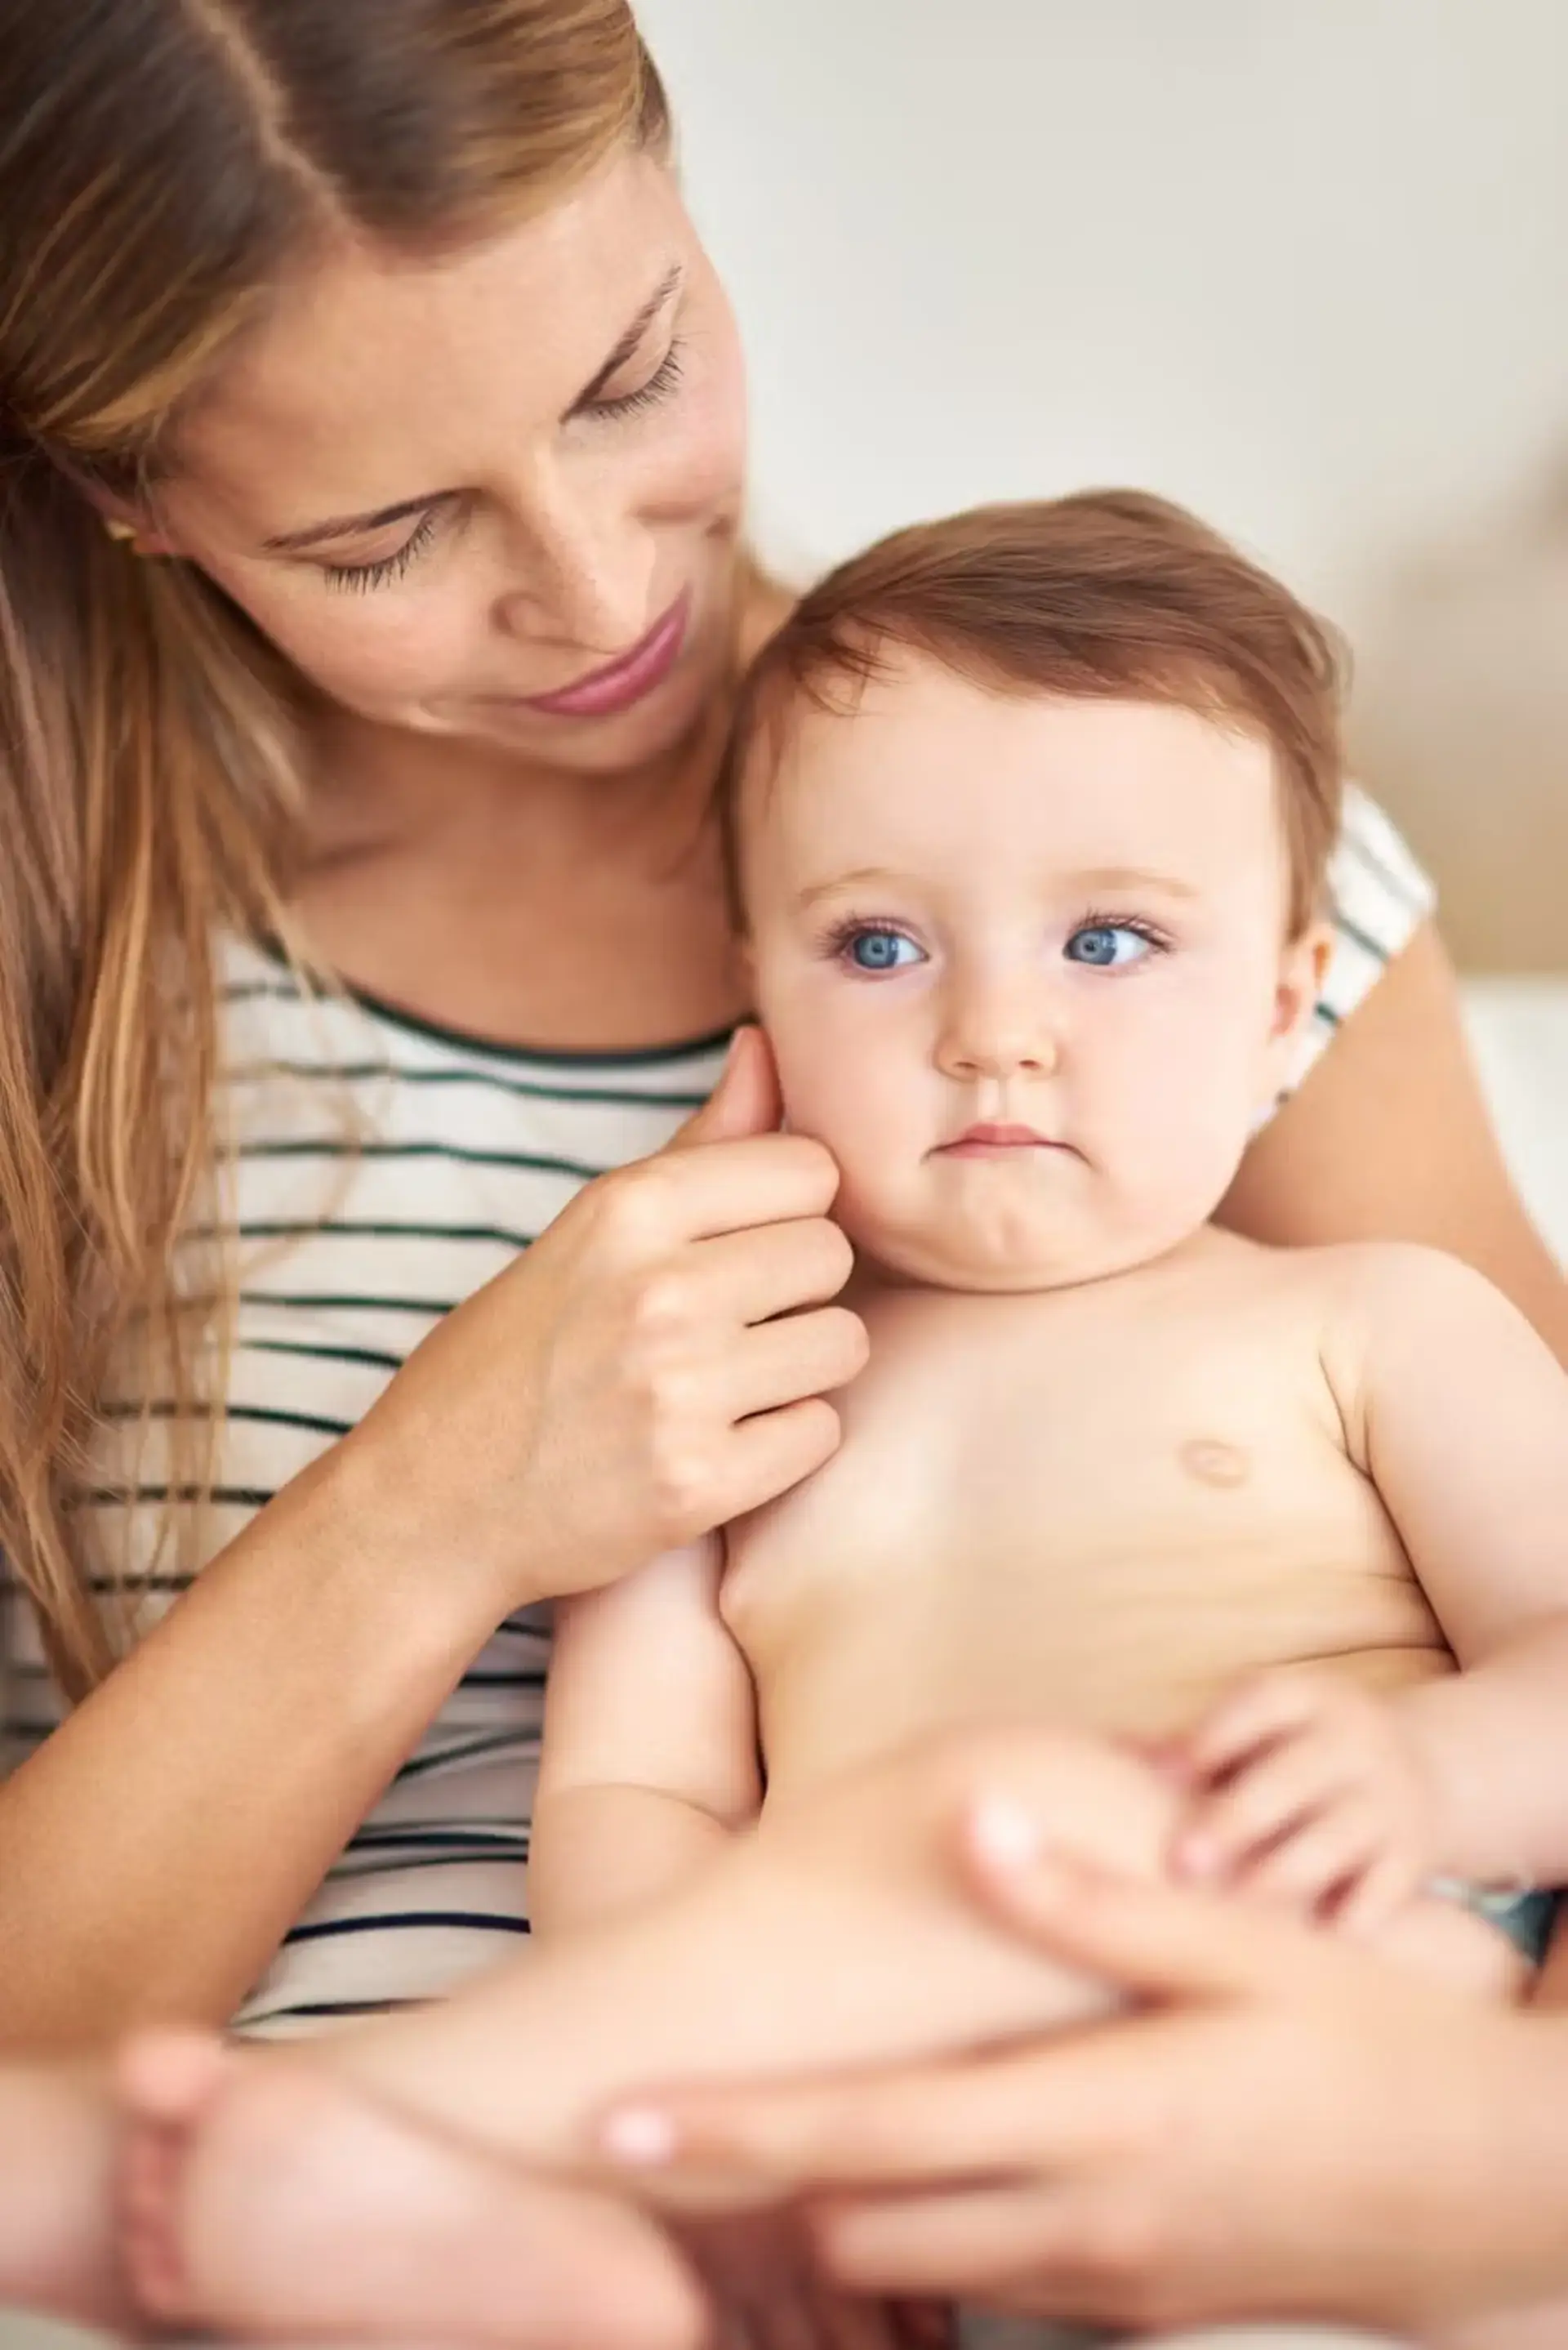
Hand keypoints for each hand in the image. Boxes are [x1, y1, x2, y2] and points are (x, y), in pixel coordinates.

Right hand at [345, 1027, 867, 1618]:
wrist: (428, 1507)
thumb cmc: (514, 1358)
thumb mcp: (588, 1233)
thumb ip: (696, 1149)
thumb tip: (765, 1044)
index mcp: (627, 1209)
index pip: (811, 1168)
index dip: (790, 1212)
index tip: (743, 1249)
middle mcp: (658, 1290)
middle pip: (833, 1254)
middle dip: (799, 1291)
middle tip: (734, 1326)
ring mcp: (680, 1390)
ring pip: (844, 1344)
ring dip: (801, 1368)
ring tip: (730, 1384)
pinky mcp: (699, 1483)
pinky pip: (819, 1433)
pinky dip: (782, 1444)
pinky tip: (720, 1445)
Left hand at [600, 1811, 1567, 2334]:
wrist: (1498, 2194)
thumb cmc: (1368, 2048)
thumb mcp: (1247, 1951)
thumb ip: (1096, 1897)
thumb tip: (977, 1823)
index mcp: (1085, 2119)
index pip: (861, 2138)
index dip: (726, 2132)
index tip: (613, 2126)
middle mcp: (1076, 2221)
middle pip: (853, 2225)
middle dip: (760, 2183)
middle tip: (669, 2121)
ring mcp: (1106, 2282)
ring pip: (915, 2270)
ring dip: (841, 2218)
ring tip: (771, 2150)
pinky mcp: (1139, 2309)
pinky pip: (993, 2290)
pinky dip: (932, 2247)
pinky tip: (927, 2174)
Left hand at [1173, 1667, 1441, 1929]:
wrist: (1423, 1770)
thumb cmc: (1296, 1754)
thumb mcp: (1258, 1730)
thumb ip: (1189, 1748)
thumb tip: (1108, 1757)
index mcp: (1306, 1698)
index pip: (1263, 1703)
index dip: (1216, 1735)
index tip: (1166, 1773)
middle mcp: (1353, 1739)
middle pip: (1296, 1774)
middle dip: (1238, 1819)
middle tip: (1182, 1863)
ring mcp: (1389, 1797)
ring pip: (1339, 1833)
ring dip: (1287, 1870)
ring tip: (1237, 1906)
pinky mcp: (1413, 1854)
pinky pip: (1386, 1885)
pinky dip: (1355, 1914)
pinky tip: (1315, 1941)